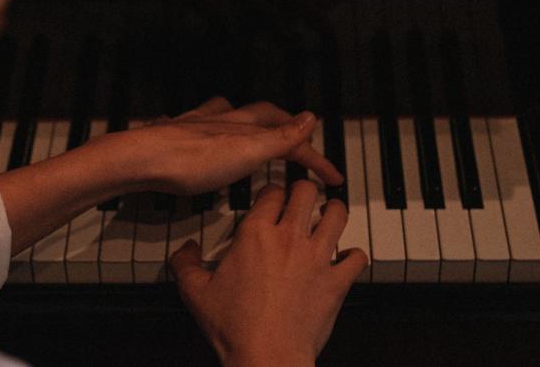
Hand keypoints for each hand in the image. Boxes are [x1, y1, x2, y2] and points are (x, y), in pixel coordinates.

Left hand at [84, 97, 344, 196]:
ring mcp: (195, 125)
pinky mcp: (172, 135)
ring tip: (255, 138)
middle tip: (299, 145)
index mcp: (244, 125)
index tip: (334, 179)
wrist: (139, 159)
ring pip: (228, 116)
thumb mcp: (246, 152)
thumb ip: (279, 137)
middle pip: (261, 117)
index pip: (290, 137)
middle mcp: (222, 119)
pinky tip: (203, 140)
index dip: (314, 157)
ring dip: (248, 126)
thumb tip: (312, 117)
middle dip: (284, 128)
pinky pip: (198, 125)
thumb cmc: (191, 161)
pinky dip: (211, 130)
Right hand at [168, 181, 367, 366]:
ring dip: (335, 211)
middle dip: (305, 189)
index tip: (272, 194)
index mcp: (255, 234)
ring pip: (337, 215)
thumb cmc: (234, 326)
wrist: (266, 356)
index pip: (271, 192)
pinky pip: (356, 258)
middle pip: (307, 192)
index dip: (272, 189)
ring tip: (331, 212)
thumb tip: (184, 251)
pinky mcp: (335, 282)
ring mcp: (317, 258)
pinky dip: (354, 256)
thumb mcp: (195, 292)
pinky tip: (347, 258)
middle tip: (303, 195)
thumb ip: (185, 265)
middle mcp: (289, 238)